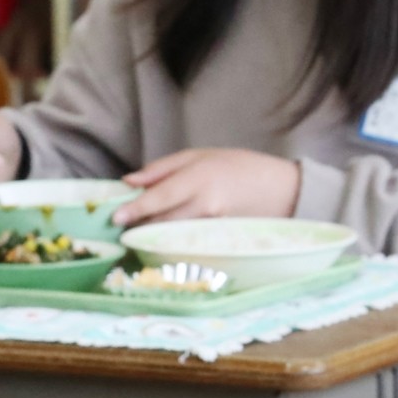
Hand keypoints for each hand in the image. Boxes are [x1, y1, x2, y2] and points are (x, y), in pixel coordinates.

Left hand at [116, 148, 303, 225]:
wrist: (282, 190)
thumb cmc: (240, 167)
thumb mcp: (201, 155)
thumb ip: (162, 168)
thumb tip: (129, 182)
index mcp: (199, 178)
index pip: (160, 197)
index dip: (135, 209)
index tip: (115, 217)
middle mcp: (206, 205)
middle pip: (162, 221)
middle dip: (139, 225)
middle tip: (120, 227)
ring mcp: (214, 225)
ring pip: (172, 235)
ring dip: (152, 235)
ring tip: (138, 232)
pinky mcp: (219, 240)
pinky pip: (187, 241)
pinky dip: (171, 241)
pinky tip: (164, 239)